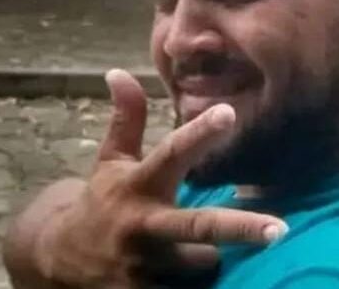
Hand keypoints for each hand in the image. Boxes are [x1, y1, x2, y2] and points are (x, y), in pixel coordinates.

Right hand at [32, 69, 286, 287]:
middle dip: (240, 229)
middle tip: (281, 229)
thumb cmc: (101, 202)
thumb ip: (126, 120)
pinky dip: (192, 285)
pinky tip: (177, 277)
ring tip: (181, 252)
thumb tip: (118, 71)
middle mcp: (142, 226)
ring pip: (204, 264)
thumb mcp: (110, 161)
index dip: (200, 134)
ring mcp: (142, 268)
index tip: (229, 112)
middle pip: (198, 227)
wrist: (58, 260)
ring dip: (205, 259)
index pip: (171, 154)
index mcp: (138, 185)